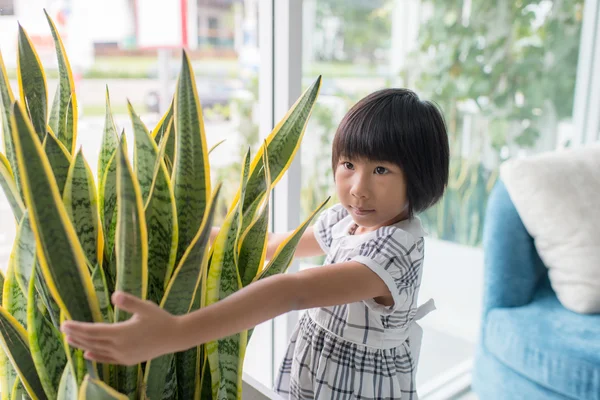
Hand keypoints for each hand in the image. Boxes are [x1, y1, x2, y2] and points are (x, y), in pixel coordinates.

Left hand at [61, 291, 179, 365]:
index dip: (78, 328)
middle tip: (63, 328)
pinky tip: (88, 354)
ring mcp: (123, 355)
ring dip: (82, 345)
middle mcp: (120, 347)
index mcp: (122, 333)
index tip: (65, 324)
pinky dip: (96, 357)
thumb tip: (115, 295)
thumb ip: (129, 302)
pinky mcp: (128, 360)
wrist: (175, 337)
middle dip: (76, 335)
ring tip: (70, 340)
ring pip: (97, 351)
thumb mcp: (146, 307)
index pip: (93, 331)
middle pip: (92, 341)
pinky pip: (107, 359)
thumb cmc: (160, 319)